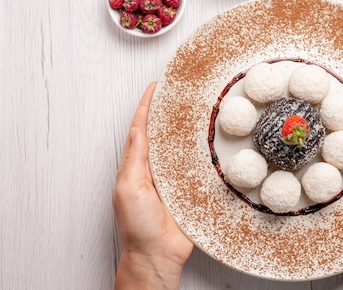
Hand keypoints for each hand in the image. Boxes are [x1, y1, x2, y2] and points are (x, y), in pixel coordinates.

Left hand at [113, 82, 192, 289]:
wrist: (158, 255)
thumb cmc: (137, 226)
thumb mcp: (129, 188)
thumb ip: (135, 158)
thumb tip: (138, 129)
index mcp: (137, 166)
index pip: (141, 129)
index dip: (147, 107)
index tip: (156, 87)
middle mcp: (157, 169)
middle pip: (164, 134)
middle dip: (170, 112)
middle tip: (182, 91)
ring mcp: (175, 178)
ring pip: (182, 147)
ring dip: (189, 129)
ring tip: (199, 108)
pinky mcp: (192, 188)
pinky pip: (199, 165)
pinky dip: (205, 151)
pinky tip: (213, 140)